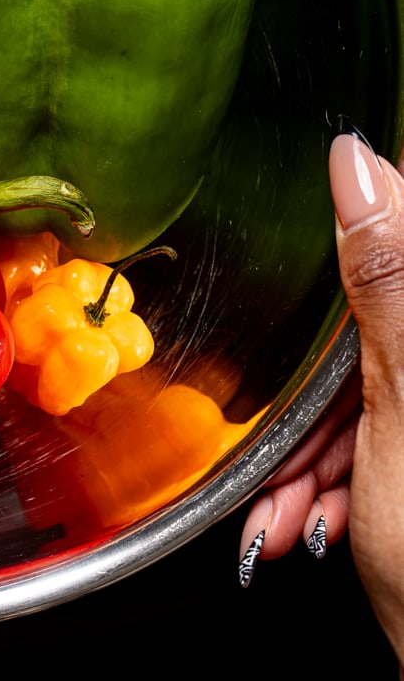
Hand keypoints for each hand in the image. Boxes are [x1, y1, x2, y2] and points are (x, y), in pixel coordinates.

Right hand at [239, 134, 403, 672]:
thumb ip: (387, 276)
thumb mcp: (402, 402)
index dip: (343, 251)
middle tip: (288, 453)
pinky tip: (297, 519)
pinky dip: (320, 481)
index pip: (396, 234)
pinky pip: (359, 444)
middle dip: (312, 398)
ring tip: (288, 511)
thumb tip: (359, 161)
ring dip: (305, 453)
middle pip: (367, 337)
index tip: (306, 303)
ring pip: (355, 398)